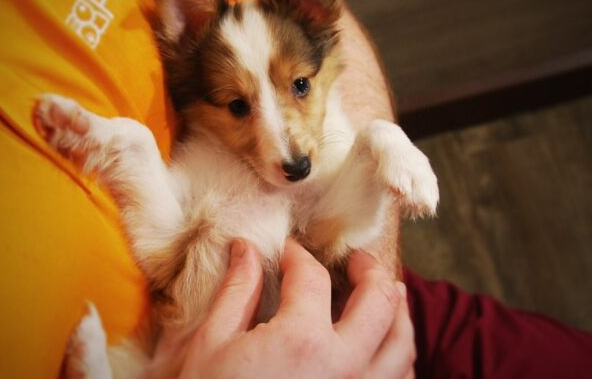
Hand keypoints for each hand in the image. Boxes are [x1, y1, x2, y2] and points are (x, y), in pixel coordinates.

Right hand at [179, 239, 415, 378]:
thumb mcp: (213, 344)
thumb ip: (238, 291)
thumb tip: (247, 249)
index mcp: (303, 340)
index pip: (312, 277)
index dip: (298, 255)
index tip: (288, 251)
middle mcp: (344, 366)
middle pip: (379, 300)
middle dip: (369, 269)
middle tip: (356, 258)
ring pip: (402, 343)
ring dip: (398, 309)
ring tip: (387, 291)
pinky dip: (399, 354)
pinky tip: (384, 344)